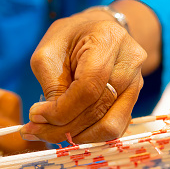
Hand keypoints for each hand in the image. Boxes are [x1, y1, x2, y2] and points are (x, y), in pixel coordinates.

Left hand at [20, 6, 148, 143]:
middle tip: (33, 130)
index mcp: (108, 40)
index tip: (35, 117)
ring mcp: (136, 83)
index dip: (61, 110)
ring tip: (48, 133)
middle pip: (98, 111)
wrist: (95, 31)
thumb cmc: (68, 39)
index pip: (89, 88)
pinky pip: (114, 129)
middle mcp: (130, 62)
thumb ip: (50, 87)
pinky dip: (88, 136)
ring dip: (76, 137)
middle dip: (62, 128)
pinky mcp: (133, 101)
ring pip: (109, 127)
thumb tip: (44, 122)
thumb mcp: (48, 54)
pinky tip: (66, 131)